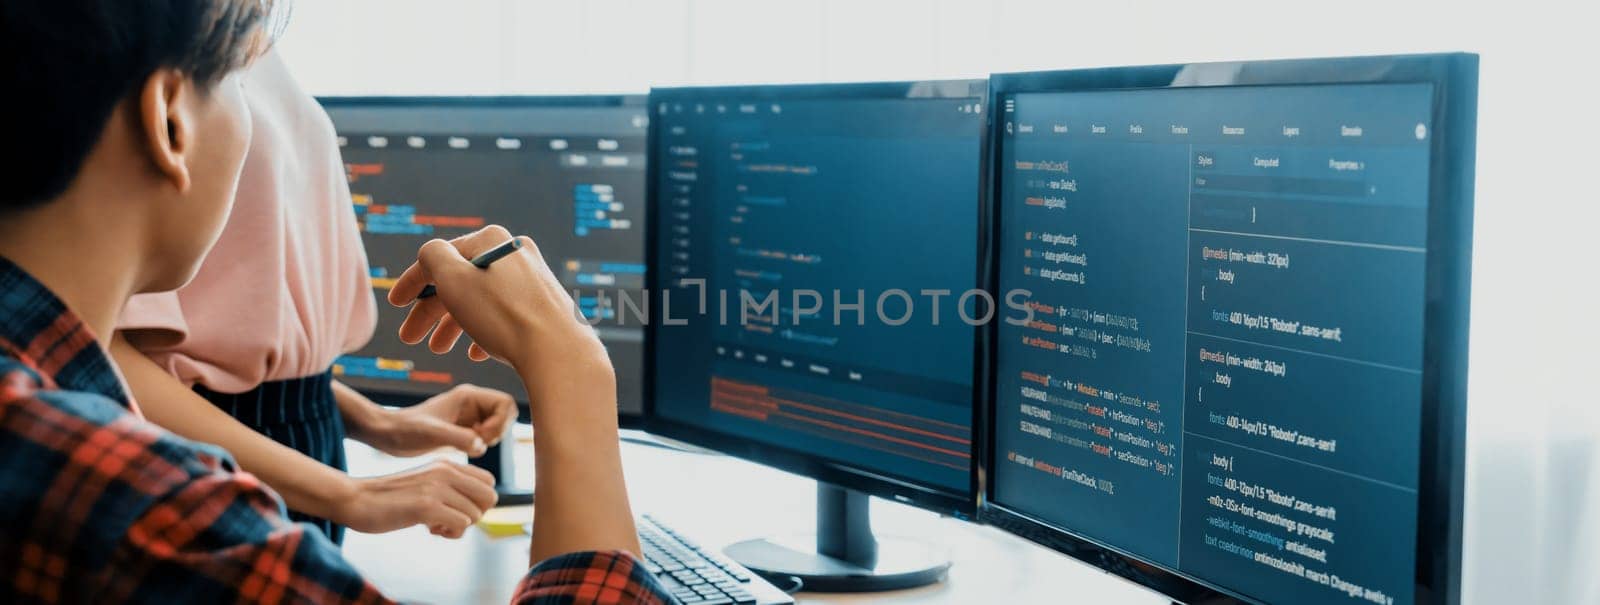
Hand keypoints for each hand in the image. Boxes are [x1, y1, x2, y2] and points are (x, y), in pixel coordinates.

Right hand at [332, 460, 497, 537]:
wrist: (355, 499)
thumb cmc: (390, 498)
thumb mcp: (425, 484)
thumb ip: (448, 489)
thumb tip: (475, 511)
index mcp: (447, 464)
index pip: (488, 482)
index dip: (477, 502)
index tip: (456, 509)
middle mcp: (446, 471)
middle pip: (489, 498)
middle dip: (475, 515)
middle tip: (450, 520)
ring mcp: (437, 488)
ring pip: (475, 515)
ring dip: (458, 527)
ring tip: (433, 525)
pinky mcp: (427, 506)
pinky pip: (461, 525)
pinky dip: (449, 534)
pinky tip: (428, 529)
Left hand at [357, 384, 517, 457]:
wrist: (385, 434)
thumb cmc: (404, 430)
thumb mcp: (431, 434)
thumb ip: (459, 438)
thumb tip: (481, 445)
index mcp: (468, 396)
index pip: (506, 403)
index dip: (500, 423)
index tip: (480, 436)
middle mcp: (472, 404)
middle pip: (506, 415)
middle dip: (498, 432)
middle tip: (476, 443)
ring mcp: (468, 417)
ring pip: (498, 427)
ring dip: (490, 441)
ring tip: (468, 447)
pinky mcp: (463, 431)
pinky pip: (486, 437)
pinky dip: (481, 447)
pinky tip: (463, 452)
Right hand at [386, 225, 616, 421]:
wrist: (559, 352)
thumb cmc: (503, 316)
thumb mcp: (454, 279)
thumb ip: (432, 257)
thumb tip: (433, 254)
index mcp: (493, 240)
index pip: (441, 257)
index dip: (412, 282)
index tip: (395, 305)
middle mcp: (516, 253)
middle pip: (461, 281)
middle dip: (431, 311)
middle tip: (410, 338)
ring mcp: (533, 280)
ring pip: (482, 300)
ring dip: (454, 324)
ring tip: (439, 350)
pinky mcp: (545, 306)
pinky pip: (505, 315)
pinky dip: (485, 331)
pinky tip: (475, 353)